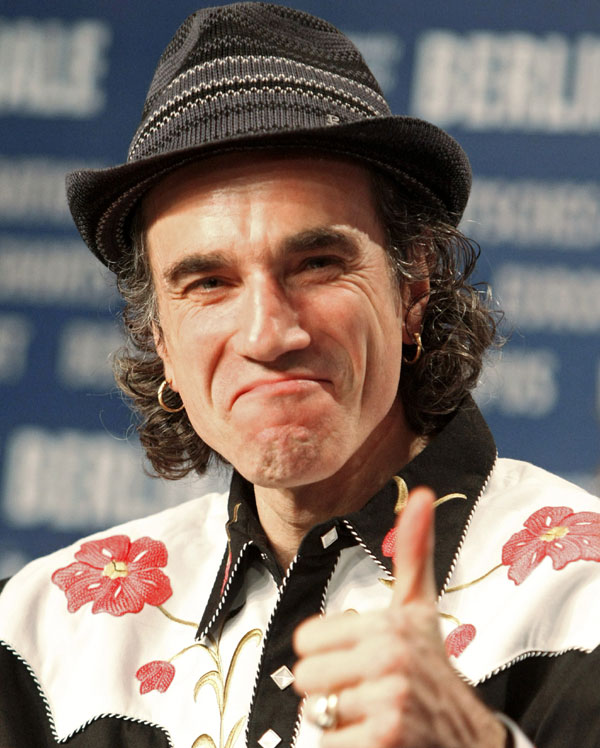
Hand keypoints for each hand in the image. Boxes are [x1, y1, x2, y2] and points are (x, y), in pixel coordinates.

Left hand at [293, 486, 506, 747]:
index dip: (329, 653)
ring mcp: (389, 704)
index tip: (362, 658)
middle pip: (305, 676)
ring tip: (374, 715)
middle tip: (368, 691)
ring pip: (314, 713)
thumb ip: (414, 551)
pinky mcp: (384, 742)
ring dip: (338, 722)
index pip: (306, 638)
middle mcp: (390, 661)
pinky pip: (326, 746)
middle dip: (331, 689)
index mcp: (390, 625)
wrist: (468, 738)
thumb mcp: (419, 609)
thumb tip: (419, 494)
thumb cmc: (430, 668)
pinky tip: (377, 741)